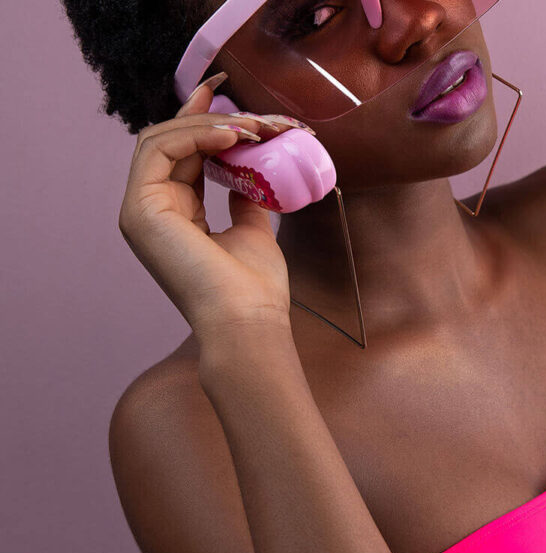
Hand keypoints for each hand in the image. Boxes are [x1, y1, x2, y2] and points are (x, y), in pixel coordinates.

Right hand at [118, 74, 302, 339]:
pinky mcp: (139, 209)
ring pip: (162, 139)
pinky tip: (234, 137)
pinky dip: (196, 136)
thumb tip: (249, 174)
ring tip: (256, 129)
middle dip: (216, 119)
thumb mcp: (252, 230)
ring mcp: (140, 209)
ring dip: (212, 126)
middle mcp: (151, 209)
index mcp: (174, 215)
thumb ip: (243, 198)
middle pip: (170, 141)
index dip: (200, 118)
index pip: (180, 153)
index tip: (226, 93)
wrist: (247, 321)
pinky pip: (159, 149)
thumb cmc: (254, 287)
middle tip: (261, 116)